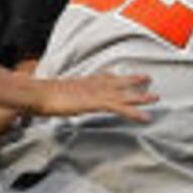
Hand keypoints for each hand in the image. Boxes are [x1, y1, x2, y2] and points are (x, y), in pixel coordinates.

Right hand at [27, 70, 157, 120]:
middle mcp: (91, 85)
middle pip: (116, 82)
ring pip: (123, 95)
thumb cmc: (39, 97)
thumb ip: (56, 97)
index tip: (123, 74)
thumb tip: (50, 101)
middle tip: (147, 78)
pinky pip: (120, 108)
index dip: (114, 77)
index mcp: (81, 83)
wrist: (36, 94)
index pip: (102, 77)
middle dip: (132, 81)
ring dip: (140, 97)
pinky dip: (134, 112)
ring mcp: (95, 93)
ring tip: (156, 98)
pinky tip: (145, 118)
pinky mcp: (96, 102)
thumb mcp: (51, 97)